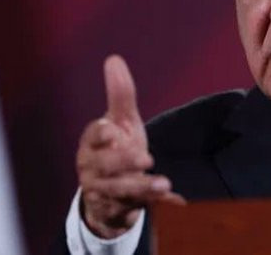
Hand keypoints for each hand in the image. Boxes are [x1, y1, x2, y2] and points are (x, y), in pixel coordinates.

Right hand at [76, 55, 184, 238]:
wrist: (108, 195)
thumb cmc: (113, 150)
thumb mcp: (119, 123)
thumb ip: (120, 95)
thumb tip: (114, 59)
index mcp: (92, 144)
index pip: (93, 136)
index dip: (101, 134)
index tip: (114, 131)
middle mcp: (95, 169)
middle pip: (104, 167)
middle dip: (123, 163)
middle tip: (145, 159)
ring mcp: (108, 192)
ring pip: (121, 192)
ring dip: (142, 188)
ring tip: (165, 184)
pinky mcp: (123, 210)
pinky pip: (140, 210)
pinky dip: (160, 207)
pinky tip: (177, 202)